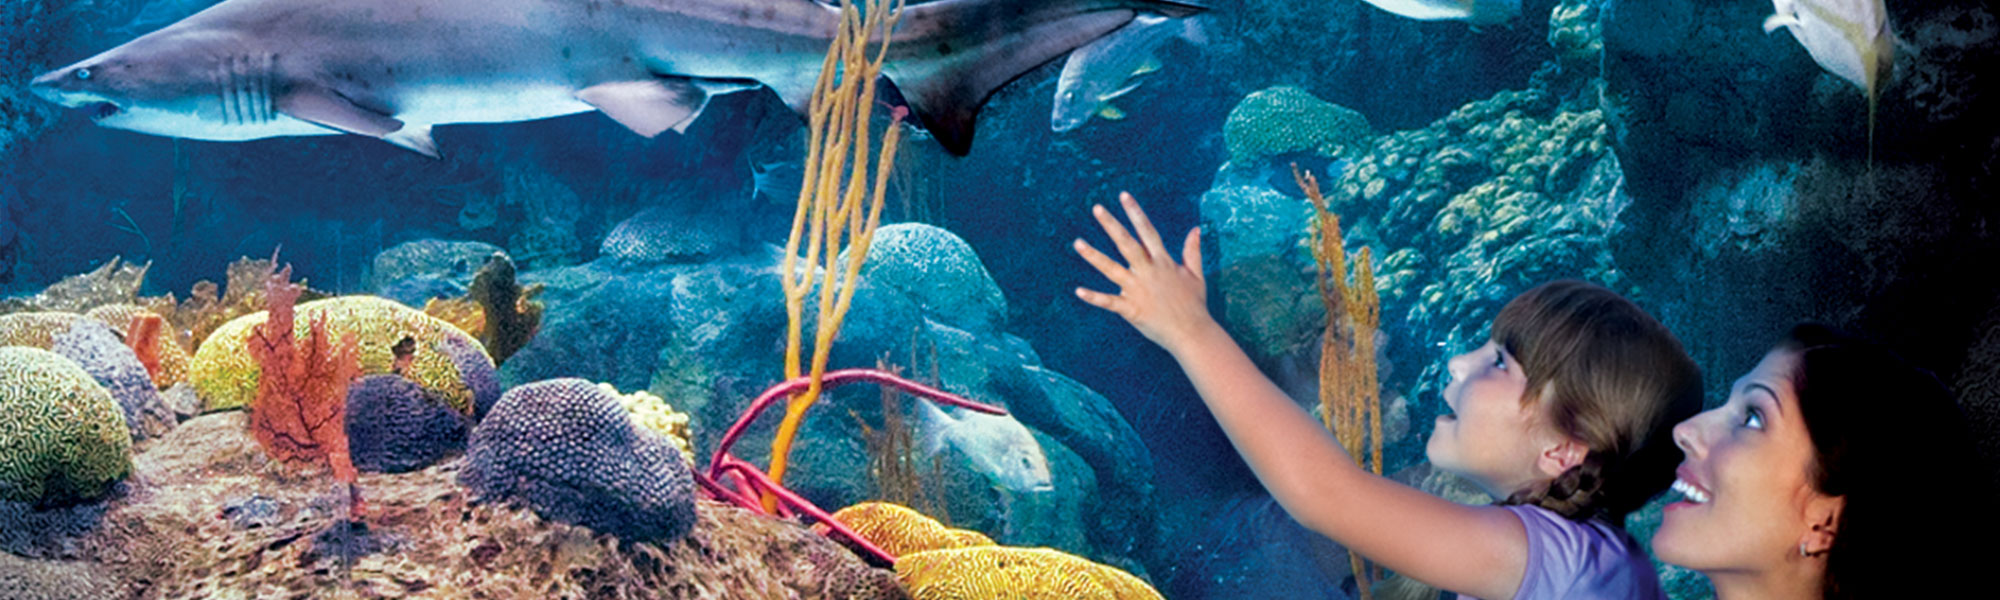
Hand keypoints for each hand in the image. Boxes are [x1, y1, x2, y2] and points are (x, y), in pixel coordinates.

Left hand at [1072, 192, 1214, 353]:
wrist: (1192, 333)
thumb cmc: (1195, 304)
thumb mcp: (1196, 274)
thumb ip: (1192, 251)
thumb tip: (1196, 229)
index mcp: (1163, 262)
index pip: (1147, 231)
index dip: (1135, 213)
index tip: (1124, 196)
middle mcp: (1148, 272)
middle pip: (1127, 244)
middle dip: (1111, 225)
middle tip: (1097, 208)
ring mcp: (1138, 290)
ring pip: (1111, 269)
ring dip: (1094, 256)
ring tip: (1077, 243)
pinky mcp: (1131, 309)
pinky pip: (1109, 302)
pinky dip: (1094, 297)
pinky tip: (1078, 291)